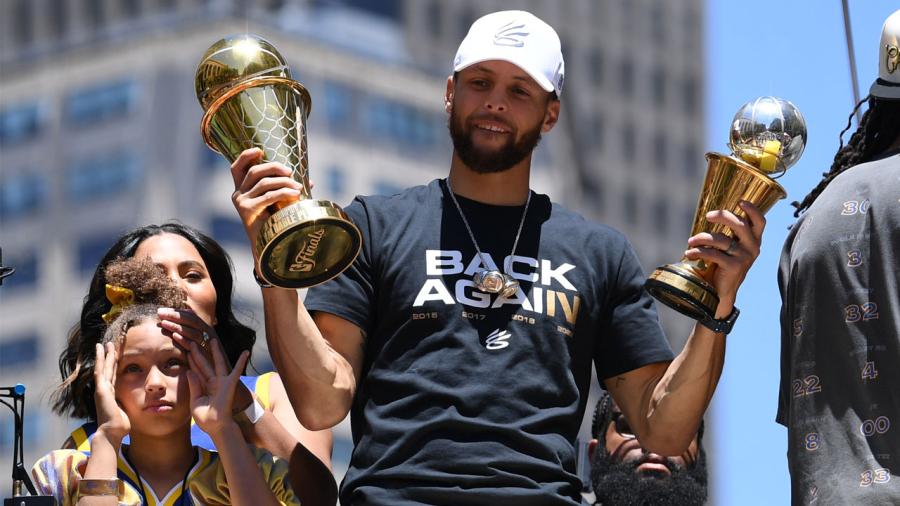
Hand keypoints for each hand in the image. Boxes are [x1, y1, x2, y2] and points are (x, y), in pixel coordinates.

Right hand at [93, 342, 129, 442]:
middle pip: (107, 369)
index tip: (115, 355)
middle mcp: (104, 390)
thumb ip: (127, 405)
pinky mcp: (101, 389)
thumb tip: (136, 404)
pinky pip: (100, 371)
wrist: (111, 433)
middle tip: (109, 344)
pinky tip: (100, 350)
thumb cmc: (120, 426)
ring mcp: (101, 389)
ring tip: (104, 343)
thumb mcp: (126, 411)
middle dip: (108, 356)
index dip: (113, 365)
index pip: (112, 376)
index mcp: (110, 395)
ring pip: (103, 367)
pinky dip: (100, 359)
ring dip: (104, 355)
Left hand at [158, 308, 217, 361]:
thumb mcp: (199, 345)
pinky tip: (174, 337)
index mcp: (206, 329)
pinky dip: (185, 340)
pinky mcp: (208, 355)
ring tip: (163, 323)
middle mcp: (208, 333)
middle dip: (175, 315)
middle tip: (159, 313)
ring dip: (177, 326)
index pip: (190, 316)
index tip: (161, 310)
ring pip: (193, 331)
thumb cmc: (207, 360)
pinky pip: (195, 346)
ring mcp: (209, 343)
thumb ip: (189, 335)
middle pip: (191, 320)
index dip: (176, 312)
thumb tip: (174, 328)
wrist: (222, 375)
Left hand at [186, 338, 248, 436]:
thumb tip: (189, 371)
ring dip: (215, 351)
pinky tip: (245, 352)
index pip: (196, 370)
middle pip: (204, 364)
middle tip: (191, 342)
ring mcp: (222, 382)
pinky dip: (241, 362)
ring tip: (212, 340)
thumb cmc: (206, 419)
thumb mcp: (195, 402)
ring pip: (217, 363)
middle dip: (197, 353)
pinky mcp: (230, 384)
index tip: (183, 350)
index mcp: (204, 387)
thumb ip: (194, 386)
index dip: (190, 361)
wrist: (216, 427)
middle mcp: (213, 383)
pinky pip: (236, 371)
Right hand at [230, 148, 305, 244]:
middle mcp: (238, 194)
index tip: (260, 150)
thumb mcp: (279, 202)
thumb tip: (310, 181)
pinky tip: (295, 194)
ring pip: (263, 183)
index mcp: (242, 189)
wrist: (268, 248)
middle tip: (290, 172)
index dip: (246, 156)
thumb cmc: (275, 223)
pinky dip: (283, 192)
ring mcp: (241, 202)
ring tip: (298, 187)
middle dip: (274, 167)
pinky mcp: (247, 210)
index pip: (237, 168)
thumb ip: (288, 189)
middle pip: (254, 171)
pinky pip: (268, 196)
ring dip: (283, 182)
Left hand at [684, 201, 764, 315]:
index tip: (740, 201)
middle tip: (708, 216)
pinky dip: (698, 252)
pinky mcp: (734, 267)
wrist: (722, 292)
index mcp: (753, 240)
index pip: (760, 222)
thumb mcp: (729, 248)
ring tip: (690, 241)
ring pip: (722, 239)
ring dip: (702, 238)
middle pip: (740, 225)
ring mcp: (744, 257)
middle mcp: (753, 247)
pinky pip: (713, 254)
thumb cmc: (722, 265)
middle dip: (723, 216)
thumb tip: (711, 215)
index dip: (752, 210)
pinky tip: (689, 253)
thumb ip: (727, 234)